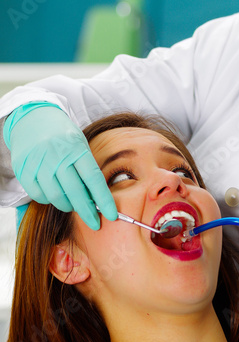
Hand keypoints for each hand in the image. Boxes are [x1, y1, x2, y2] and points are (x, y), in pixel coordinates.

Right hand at [8, 106, 116, 229]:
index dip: (103, 200)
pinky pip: (38, 195)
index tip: (112, 215)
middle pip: (75, 192)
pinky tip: (54, 196)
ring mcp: (38, 162)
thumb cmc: (63, 136)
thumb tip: (98, 200)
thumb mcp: (80, 145)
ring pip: (56, 196)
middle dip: (87, 212)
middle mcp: (57, 155)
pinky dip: (48, 200)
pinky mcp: (24, 169)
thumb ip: (88, 169)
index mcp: (76, 149)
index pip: (94, 179)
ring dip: (68, 206)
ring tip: (73, 205)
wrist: (33, 117)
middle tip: (95, 223)